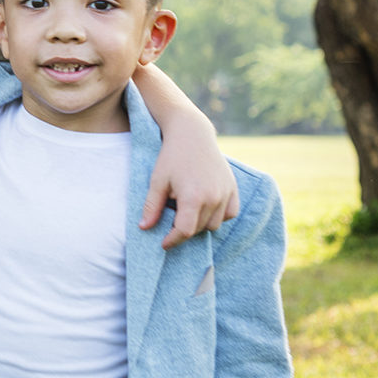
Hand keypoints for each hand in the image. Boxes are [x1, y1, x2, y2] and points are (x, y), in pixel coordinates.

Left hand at [141, 126, 240, 248]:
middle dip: (184, 230)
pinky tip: (204, 207)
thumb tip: (144, 228)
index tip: (164, 244)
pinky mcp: (233, 188)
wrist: (192, 133)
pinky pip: (229, 213)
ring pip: (215, 224)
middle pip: (200, 229)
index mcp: (193, 197)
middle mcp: (214, 198)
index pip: (185, 231)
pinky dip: (218, 216)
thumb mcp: (157, 181)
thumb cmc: (171, 156)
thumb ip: (152, 206)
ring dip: (201, 223)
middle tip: (171, 221)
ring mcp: (226, 193)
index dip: (173, 240)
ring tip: (186, 210)